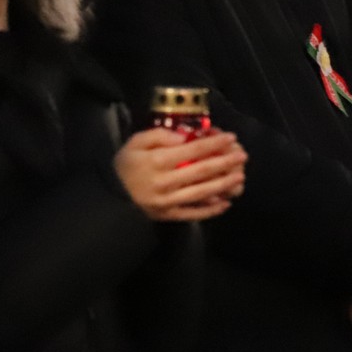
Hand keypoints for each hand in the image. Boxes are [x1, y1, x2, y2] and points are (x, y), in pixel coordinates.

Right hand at [115, 128, 246, 221]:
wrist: (108, 197)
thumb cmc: (124, 166)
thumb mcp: (134, 143)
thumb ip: (158, 135)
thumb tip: (183, 137)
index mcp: (157, 161)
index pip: (193, 150)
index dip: (215, 143)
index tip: (231, 137)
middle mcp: (165, 181)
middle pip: (202, 171)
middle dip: (226, 162)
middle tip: (243, 155)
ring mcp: (168, 201)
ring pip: (202, 192)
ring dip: (225, 184)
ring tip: (240, 176)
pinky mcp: (168, 216)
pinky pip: (194, 213)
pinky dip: (211, 209)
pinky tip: (226, 203)